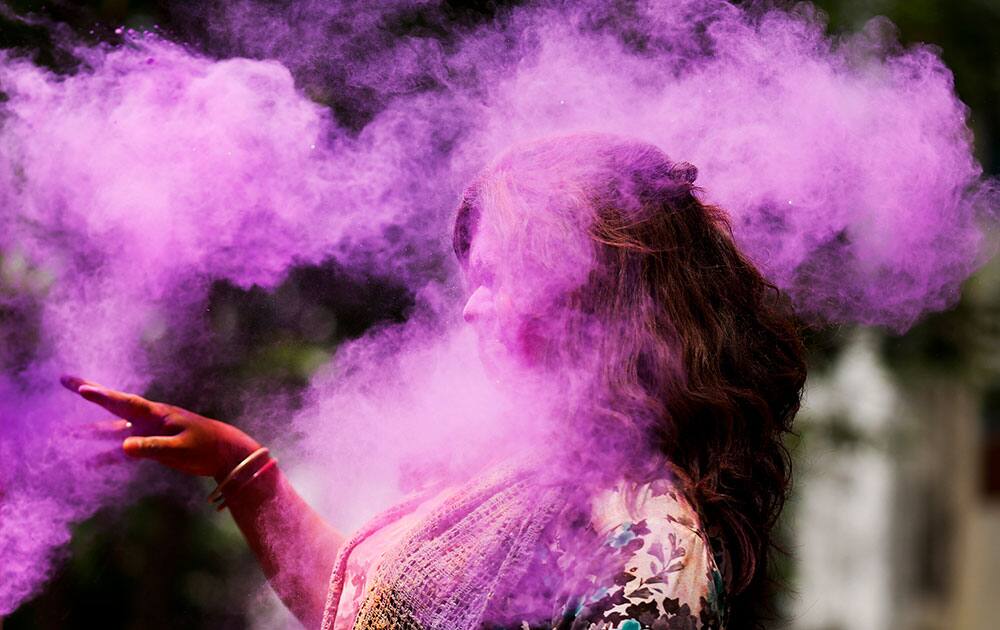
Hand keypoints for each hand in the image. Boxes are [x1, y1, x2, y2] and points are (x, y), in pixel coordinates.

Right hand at [61, 375, 260, 481]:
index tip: (83, 389)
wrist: (224, 452)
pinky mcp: (151, 446)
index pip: (125, 403)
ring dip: (90, 431)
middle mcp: (148, 418)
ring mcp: (148, 431)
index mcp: (157, 414)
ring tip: (64, 433)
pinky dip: (106, 455)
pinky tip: (88, 463)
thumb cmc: (206, 447)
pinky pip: (122, 450)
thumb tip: (123, 446)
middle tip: (65, 380)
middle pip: (113, 405)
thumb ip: (152, 447)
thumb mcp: (179, 448)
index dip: (104, 396)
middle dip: (90, 392)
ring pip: (113, 430)